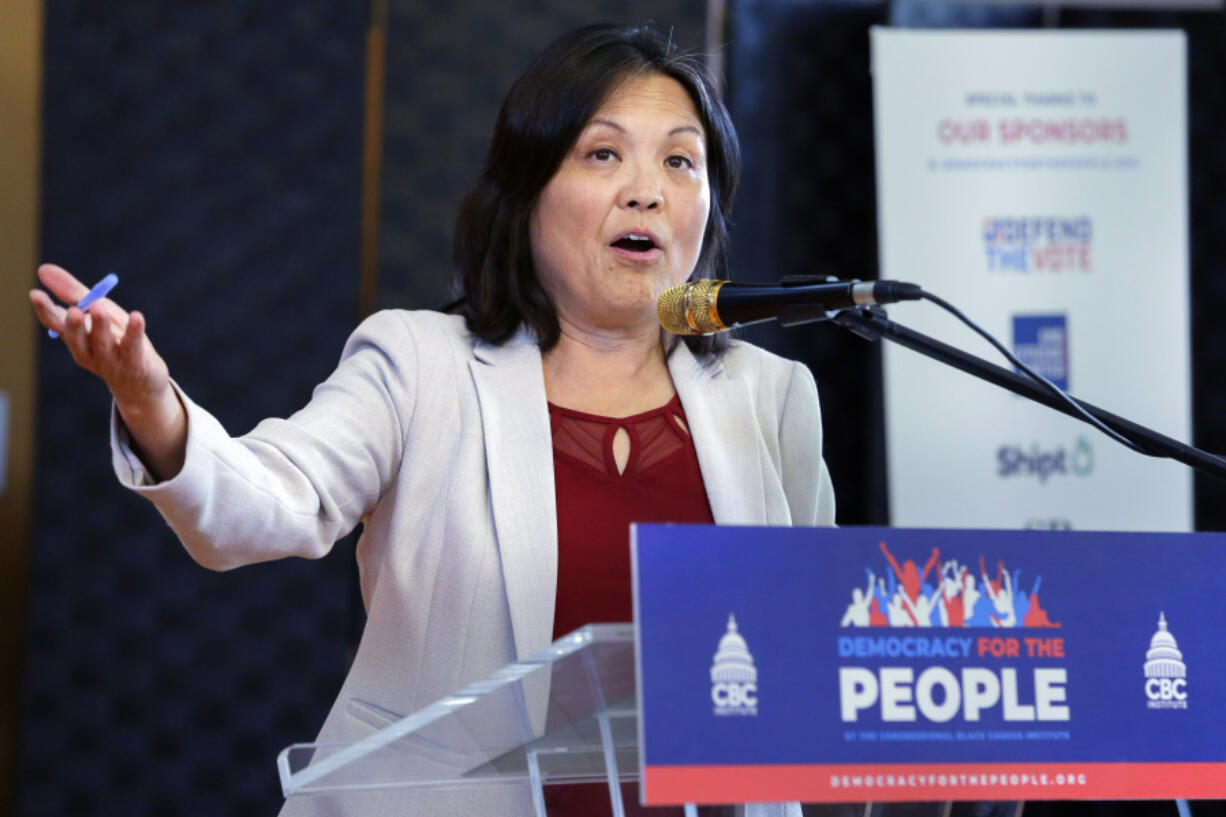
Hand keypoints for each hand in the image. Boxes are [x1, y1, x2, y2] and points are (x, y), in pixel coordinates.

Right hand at [30, 263, 185, 479]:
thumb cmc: (116, 342)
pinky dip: (134, 332)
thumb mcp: (98, 313)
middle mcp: (89, 352)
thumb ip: (73, 292)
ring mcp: (111, 362)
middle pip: (77, 339)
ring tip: (99, 306)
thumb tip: (43, 269)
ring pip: (103, 344)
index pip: (56, 324)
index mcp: (76, 339)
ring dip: (100, 326)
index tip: (36, 294)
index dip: (46, 310)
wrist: (142, 382)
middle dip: (74, 325)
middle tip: (73, 309)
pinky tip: (137, 316)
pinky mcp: (135, 366)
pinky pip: (133, 348)